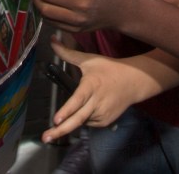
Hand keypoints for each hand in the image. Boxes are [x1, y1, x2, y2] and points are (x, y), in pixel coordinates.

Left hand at [40, 43, 155, 142]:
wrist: (133, 82)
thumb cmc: (109, 69)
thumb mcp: (89, 59)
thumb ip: (68, 53)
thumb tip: (52, 40)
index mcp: (91, 85)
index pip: (77, 99)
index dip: (67, 110)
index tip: (56, 120)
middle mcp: (96, 102)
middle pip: (76, 119)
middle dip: (60, 131)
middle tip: (45, 138)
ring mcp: (102, 114)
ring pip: (80, 121)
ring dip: (74, 117)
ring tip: (88, 101)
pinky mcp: (105, 122)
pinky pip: (88, 123)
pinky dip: (85, 117)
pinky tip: (92, 106)